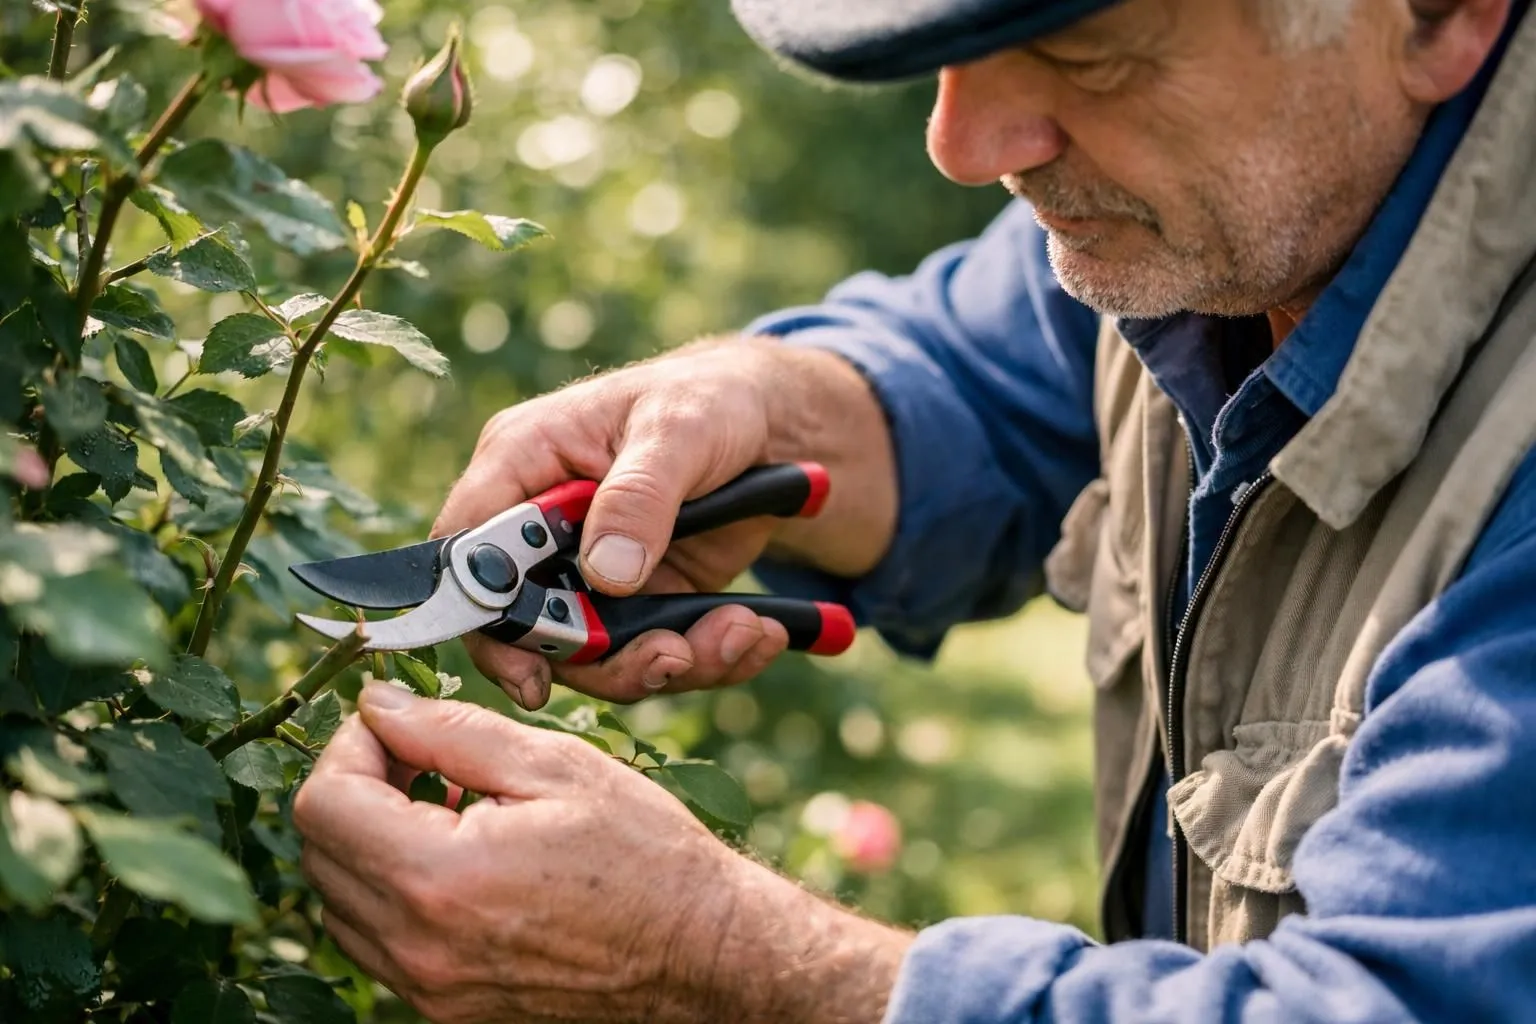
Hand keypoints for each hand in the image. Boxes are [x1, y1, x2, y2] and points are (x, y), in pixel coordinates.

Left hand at [293, 683, 910, 1023]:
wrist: (699, 952)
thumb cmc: (642, 853)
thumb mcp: (551, 765)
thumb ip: (448, 728)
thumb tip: (377, 704)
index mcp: (439, 878)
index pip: (324, 804)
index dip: (348, 745)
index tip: (393, 723)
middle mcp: (418, 948)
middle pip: (317, 852)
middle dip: (354, 787)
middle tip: (418, 755)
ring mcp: (427, 988)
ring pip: (336, 900)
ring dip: (367, 839)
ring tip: (444, 804)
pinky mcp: (443, 1007)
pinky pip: (375, 939)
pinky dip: (391, 887)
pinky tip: (455, 854)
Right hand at [433, 337, 896, 709]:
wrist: (769, 427)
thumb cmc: (706, 401)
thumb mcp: (677, 428)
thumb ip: (638, 495)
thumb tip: (607, 574)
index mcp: (523, 462)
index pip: (468, 551)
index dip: (484, 617)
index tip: (531, 674)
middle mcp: (543, 527)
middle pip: (530, 626)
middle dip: (605, 658)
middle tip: (675, 657)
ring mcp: (588, 571)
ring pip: (597, 655)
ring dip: (669, 661)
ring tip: (742, 633)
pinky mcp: (637, 601)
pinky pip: (653, 653)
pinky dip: (708, 657)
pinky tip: (756, 634)